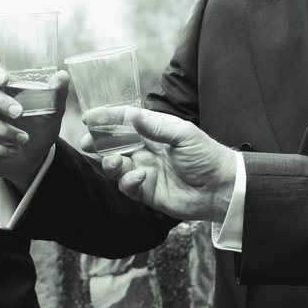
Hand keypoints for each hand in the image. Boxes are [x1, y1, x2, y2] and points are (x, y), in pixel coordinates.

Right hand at [0, 59, 66, 186]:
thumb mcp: (51, 112)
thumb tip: (62, 76)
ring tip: (24, 139)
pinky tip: (14, 151)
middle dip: (0, 102)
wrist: (34, 158)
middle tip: (19, 112)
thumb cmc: (37, 128)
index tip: (5, 80)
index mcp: (2, 90)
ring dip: (3, 130)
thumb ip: (56, 94)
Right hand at [99, 107, 236, 222]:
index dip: (107, 119)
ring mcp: (145, 171)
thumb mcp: (184, 134)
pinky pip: (127, 186)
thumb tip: (133, 116)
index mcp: (155, 132)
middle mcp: (146, 150)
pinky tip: (139, 177)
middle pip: (114, 144)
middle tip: (87, 142)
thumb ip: (157, 127)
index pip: (125, 122)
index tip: (89, 118)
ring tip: (114, 161)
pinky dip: (128, 181)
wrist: (221, 188)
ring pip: (116, 166)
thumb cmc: (207, 156)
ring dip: (110, 163)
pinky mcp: (146, 191)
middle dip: (98, 143)